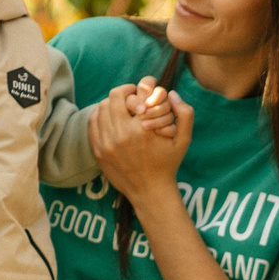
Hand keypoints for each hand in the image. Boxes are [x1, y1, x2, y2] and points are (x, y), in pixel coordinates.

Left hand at [91, 84, 193, 207]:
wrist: (150, 190)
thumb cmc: (167, 163)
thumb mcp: (184, 140)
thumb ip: (185, 113)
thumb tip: (172, 93)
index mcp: (142, 129)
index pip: (131, 95)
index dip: (136, 89)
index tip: (140, 92)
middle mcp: (122, 135)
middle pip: (112, 98)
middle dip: (122, 93)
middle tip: (129, 97)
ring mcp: (107, 143)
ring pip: (101, 108)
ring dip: (111, 104)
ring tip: (120, 108)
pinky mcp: (98, 150)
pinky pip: (93, 123)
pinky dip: (100, 116)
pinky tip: (110, 118)